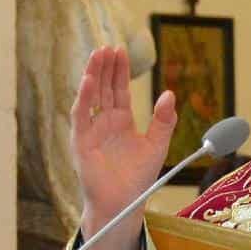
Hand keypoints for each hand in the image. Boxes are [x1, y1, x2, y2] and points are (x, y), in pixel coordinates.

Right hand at [70, 45, 178, 249]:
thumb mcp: (157, 146)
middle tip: (109, 46)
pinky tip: (88, 81)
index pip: (118, 89)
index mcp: (121, 121)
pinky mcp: (81, 141)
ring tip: (97, 55)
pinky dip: (83, 98)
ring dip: (93, 75)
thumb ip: (164, 121)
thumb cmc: (139, 178)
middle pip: (103, 87)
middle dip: (105, 67)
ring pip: (90, 96)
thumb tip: (169, 93)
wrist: (124, 203)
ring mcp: (91, 130)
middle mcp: (104, 122)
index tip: (121, 50)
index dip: (119, 70)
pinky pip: (81, 116)